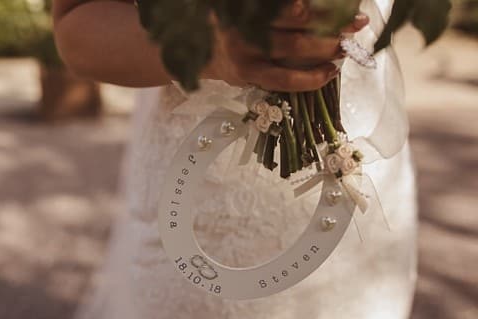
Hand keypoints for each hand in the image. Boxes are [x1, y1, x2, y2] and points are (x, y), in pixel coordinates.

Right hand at [205, 4, 368, 91]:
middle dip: (334, 22)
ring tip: (346, 47)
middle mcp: (246, 24)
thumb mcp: (247, 9)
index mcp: (249, 7)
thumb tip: (315, 8)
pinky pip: (284, 79)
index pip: (295, 6)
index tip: (345, 4)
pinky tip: (329, 72)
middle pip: (299, 20)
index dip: (323, 6)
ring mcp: (246, 50)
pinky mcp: (247, 74)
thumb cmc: (231, 25)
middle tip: (357, 22)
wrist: (194, 49)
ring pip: (296, 48)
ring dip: (328, 47)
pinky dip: (311, 77)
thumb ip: (276, 8)